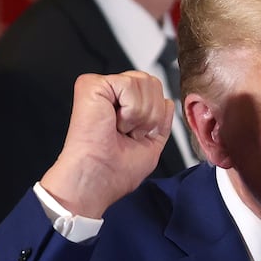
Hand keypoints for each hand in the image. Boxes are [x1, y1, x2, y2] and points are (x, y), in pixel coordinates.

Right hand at [39, 71, 173, 218]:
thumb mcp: (151, 144)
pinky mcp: (92, 84)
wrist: (98, 178)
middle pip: (152, 82)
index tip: (138, 137)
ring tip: (121, 129)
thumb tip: (168, 101)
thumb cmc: (116, 171)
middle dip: (151, 114)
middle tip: (130, 133)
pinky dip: (130, 110)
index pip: (153, 91)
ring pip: (145, 82)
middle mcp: (111, 94)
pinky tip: (115, 123)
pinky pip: (130, 83)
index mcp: (122, 107)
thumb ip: (161, 122)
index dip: (156, 115)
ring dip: (141, 115)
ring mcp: (101, 87)